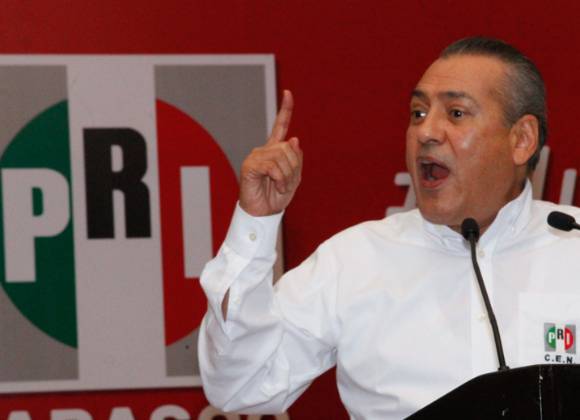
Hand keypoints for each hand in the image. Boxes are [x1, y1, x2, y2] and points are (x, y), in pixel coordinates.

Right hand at [239, 90, 302, 215]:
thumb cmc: (276, 197)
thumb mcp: (294, 178)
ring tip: (280, 186)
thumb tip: (293, 139)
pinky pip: (273, 166)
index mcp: (275, 150)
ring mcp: (256, 157)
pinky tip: (275, 186)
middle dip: (294, 168)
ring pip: (281, 157)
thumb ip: (296, 159)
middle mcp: (264, 150)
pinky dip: (279, 178)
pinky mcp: (250, 166)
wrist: (264, 213)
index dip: (285, 110)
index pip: (280, 126)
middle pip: (288, 148)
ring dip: (287, 175)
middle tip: (287, 184)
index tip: (288, 93)